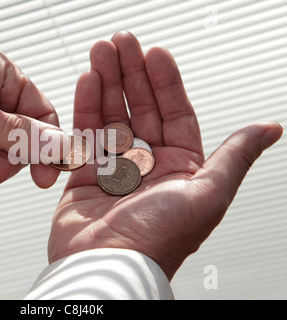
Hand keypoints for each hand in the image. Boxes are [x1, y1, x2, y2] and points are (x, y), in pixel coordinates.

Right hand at [47, 32, 282, 279]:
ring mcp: (115, 166)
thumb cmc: (157, 240)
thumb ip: (234, 157)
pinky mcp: (86, 172)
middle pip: (140, 108)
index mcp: (179, 168)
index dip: (165, 82)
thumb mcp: (207, 194)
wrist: (107, 266)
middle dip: (131, 73)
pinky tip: (87, 81)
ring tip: (101, 53)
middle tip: (121, 43)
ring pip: (112, 114)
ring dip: (107, 82)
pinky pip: (86, 132)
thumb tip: (269, 130)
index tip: (155, 53)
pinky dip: (85, 106)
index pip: (175, 113)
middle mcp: (147, 164)